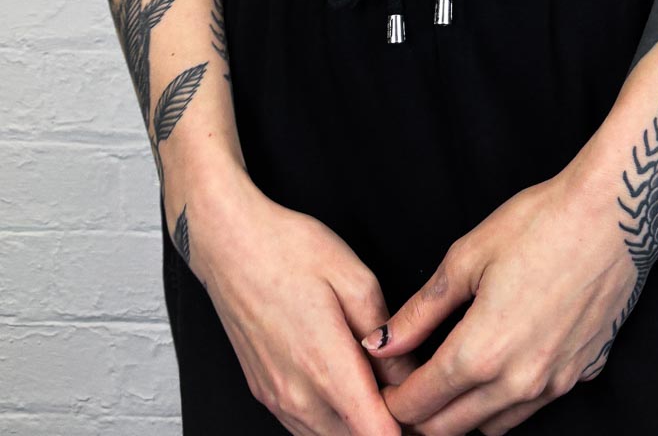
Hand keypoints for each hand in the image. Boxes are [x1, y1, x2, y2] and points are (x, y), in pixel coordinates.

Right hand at [185, 163, 418, 434]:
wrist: (228, 243)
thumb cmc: (289, 250)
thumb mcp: (355, 278)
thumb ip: (385, 335)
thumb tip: (407, 374)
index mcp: (326, 366)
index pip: (375, 434)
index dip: (408, 429)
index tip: (425, 409)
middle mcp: (297, 395)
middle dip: (388, 425)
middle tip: (410, 393)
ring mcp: (276, 399)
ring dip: (358, 424)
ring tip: (381, 388)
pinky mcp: (264, 393)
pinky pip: (305, 427)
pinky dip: (332, 419)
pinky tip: (347, 386)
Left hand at [362, 167, 636, 435]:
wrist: (615, 213)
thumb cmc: (540, 223)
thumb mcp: (466, 258)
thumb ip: (419, 311)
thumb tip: (380, 343)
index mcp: (481, 353)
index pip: (420, 404)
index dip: (392, 401)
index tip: (383, 386)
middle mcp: (519, 381)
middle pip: (451, 429)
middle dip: (422, 417)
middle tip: (407, 390)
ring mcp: (556, 382)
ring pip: (494, 425)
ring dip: (465, 414)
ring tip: (451, 379)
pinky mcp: (584, 372)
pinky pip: (535, 404)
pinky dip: (509, 399)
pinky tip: (505, 363)